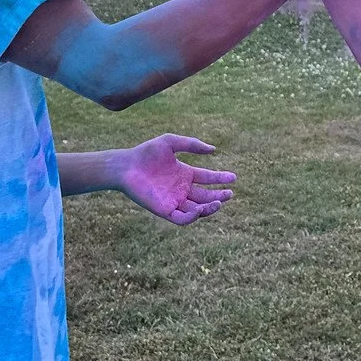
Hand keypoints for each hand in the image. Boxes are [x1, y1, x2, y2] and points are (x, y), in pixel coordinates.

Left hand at [113, 134, 235, 224]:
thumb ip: (192, 144)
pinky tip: (200, 209)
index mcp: (185, 174)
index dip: (220, 178)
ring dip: (209, 208)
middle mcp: (182, 189)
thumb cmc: (146, 152)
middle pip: (206, 196)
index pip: (208, 178)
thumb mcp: (171, 142)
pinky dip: (193, 217)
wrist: (126, 166)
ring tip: (218, 202)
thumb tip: (214, 150)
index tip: (233, 178)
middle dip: (219, 196)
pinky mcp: (165, 210)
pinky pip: (182, 219)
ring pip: (197, 210)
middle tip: (229, 193)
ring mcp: (174, 201)